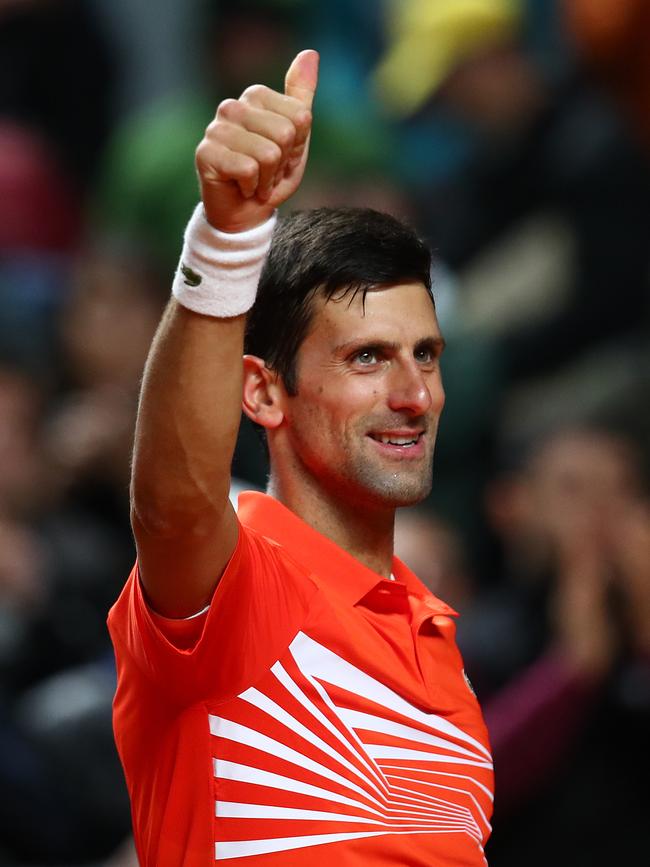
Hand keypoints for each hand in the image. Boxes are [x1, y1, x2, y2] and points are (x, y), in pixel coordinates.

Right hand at [195, 49, 318, 232]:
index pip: (300, 117)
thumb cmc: (270, 175)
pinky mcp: (205, 153)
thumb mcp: (295, 138)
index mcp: (256, 96)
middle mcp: (233, 106)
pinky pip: (249, 169)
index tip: (281, 158)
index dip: (297, 147)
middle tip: (266, 173)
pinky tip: (241, 186)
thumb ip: (301, 98)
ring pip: (268, 154)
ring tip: (254, 181)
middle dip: (282, 164)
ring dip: (267, 179)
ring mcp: (216, 128)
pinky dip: (252, 188)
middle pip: (285, 133)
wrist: (245, 213)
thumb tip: (310, 53)